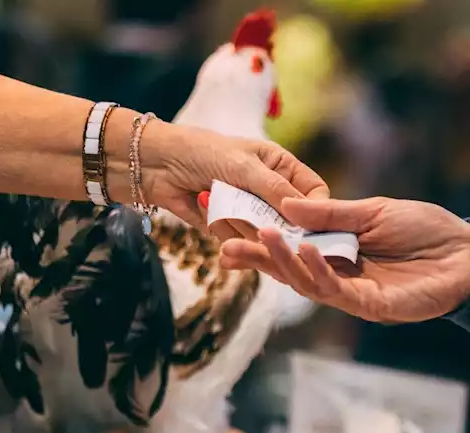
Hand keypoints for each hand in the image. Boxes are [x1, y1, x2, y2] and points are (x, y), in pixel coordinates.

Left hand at [139, 122, 328, 228]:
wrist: (155, 163)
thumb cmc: (201, 151)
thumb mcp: (245, 166)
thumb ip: (276, 190)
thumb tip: (307, 215)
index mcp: (282, 168)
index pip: (314, 194)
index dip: (314, 212)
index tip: (306, 225)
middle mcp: (271, 193)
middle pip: (292, 224)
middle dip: (273, 227)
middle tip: (258, 227)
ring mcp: (250, 213)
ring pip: (265, 238)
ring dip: (239, 225)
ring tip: (210, 196)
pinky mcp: (230, 229)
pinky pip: (240, 244)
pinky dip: (224, 234)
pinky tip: (203, 208)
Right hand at [217, 197, 469, 322]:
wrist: (468, 252)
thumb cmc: (425, 230)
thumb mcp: (373, 211)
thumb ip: (331, 214)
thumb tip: (286, 206)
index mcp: (337, 253)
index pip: (291, 250)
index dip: (261, 243)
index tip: (228, 230)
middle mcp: (340, 277)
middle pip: (290, 272)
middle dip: (259, 259)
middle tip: (227, 244)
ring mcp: (355, 295)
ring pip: (308, 284)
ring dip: (284, 261)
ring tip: (263, 237)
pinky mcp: (373, 306)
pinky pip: (338, 291)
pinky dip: (318, 272)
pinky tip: (304, 250)